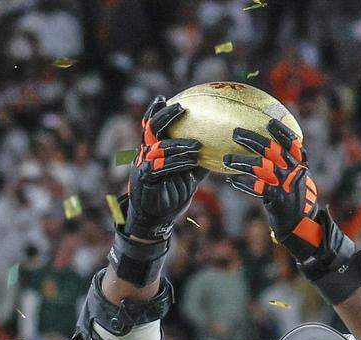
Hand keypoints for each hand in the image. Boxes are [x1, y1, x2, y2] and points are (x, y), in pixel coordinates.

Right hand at [124, 97, 207, 241]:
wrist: (156, 220)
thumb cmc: (171, 196)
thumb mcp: (188, 177)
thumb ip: (197, 163)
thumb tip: (218, 153)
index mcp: (153, 150)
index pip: (151, 126)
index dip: (155, 111)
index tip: (163, 98)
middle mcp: (145, 154)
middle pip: (150, 128)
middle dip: (165, 116)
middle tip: (181, 108)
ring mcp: (143, 165)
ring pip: (158, 146)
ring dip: (179, 144)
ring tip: (197, 145)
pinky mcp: (144, 179)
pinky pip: (160, 166)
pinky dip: (177, 162)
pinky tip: (192, 161)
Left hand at [223, 120, 353, 276]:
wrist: (302, 227)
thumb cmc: (296, 201)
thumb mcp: (297, 181)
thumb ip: (287, 166)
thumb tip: (269, 151)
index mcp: (300, 165)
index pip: (292, 143)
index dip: (280, 131)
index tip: (268, 121)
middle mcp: (294, 172)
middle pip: (271, 150)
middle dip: (251, 139)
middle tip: (235, 133)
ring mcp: (286, 185)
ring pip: (260, 167)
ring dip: (240, 161)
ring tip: (226, 159)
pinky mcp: (277, 199)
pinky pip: (256, 187)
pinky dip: (243, 183)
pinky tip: (233, 180)